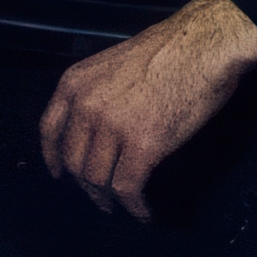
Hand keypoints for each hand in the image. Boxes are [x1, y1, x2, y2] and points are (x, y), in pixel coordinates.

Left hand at [38, 0, 256, 220]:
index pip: (50, 130)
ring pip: (97, 179)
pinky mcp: (142, 145)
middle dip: (86, 185)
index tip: (60, 174)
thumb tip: (97, 128)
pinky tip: (143, 212)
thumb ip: (98, 92)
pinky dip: (134, 206)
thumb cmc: (171, 48)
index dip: (54, 158)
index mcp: (76, 82)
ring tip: (121, 204)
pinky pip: (127, 188)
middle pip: (74, 162)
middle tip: (101, 195)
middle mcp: (86, 105)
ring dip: (108, 199)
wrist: (205, 45)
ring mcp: (112, 126)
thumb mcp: (115, 63)